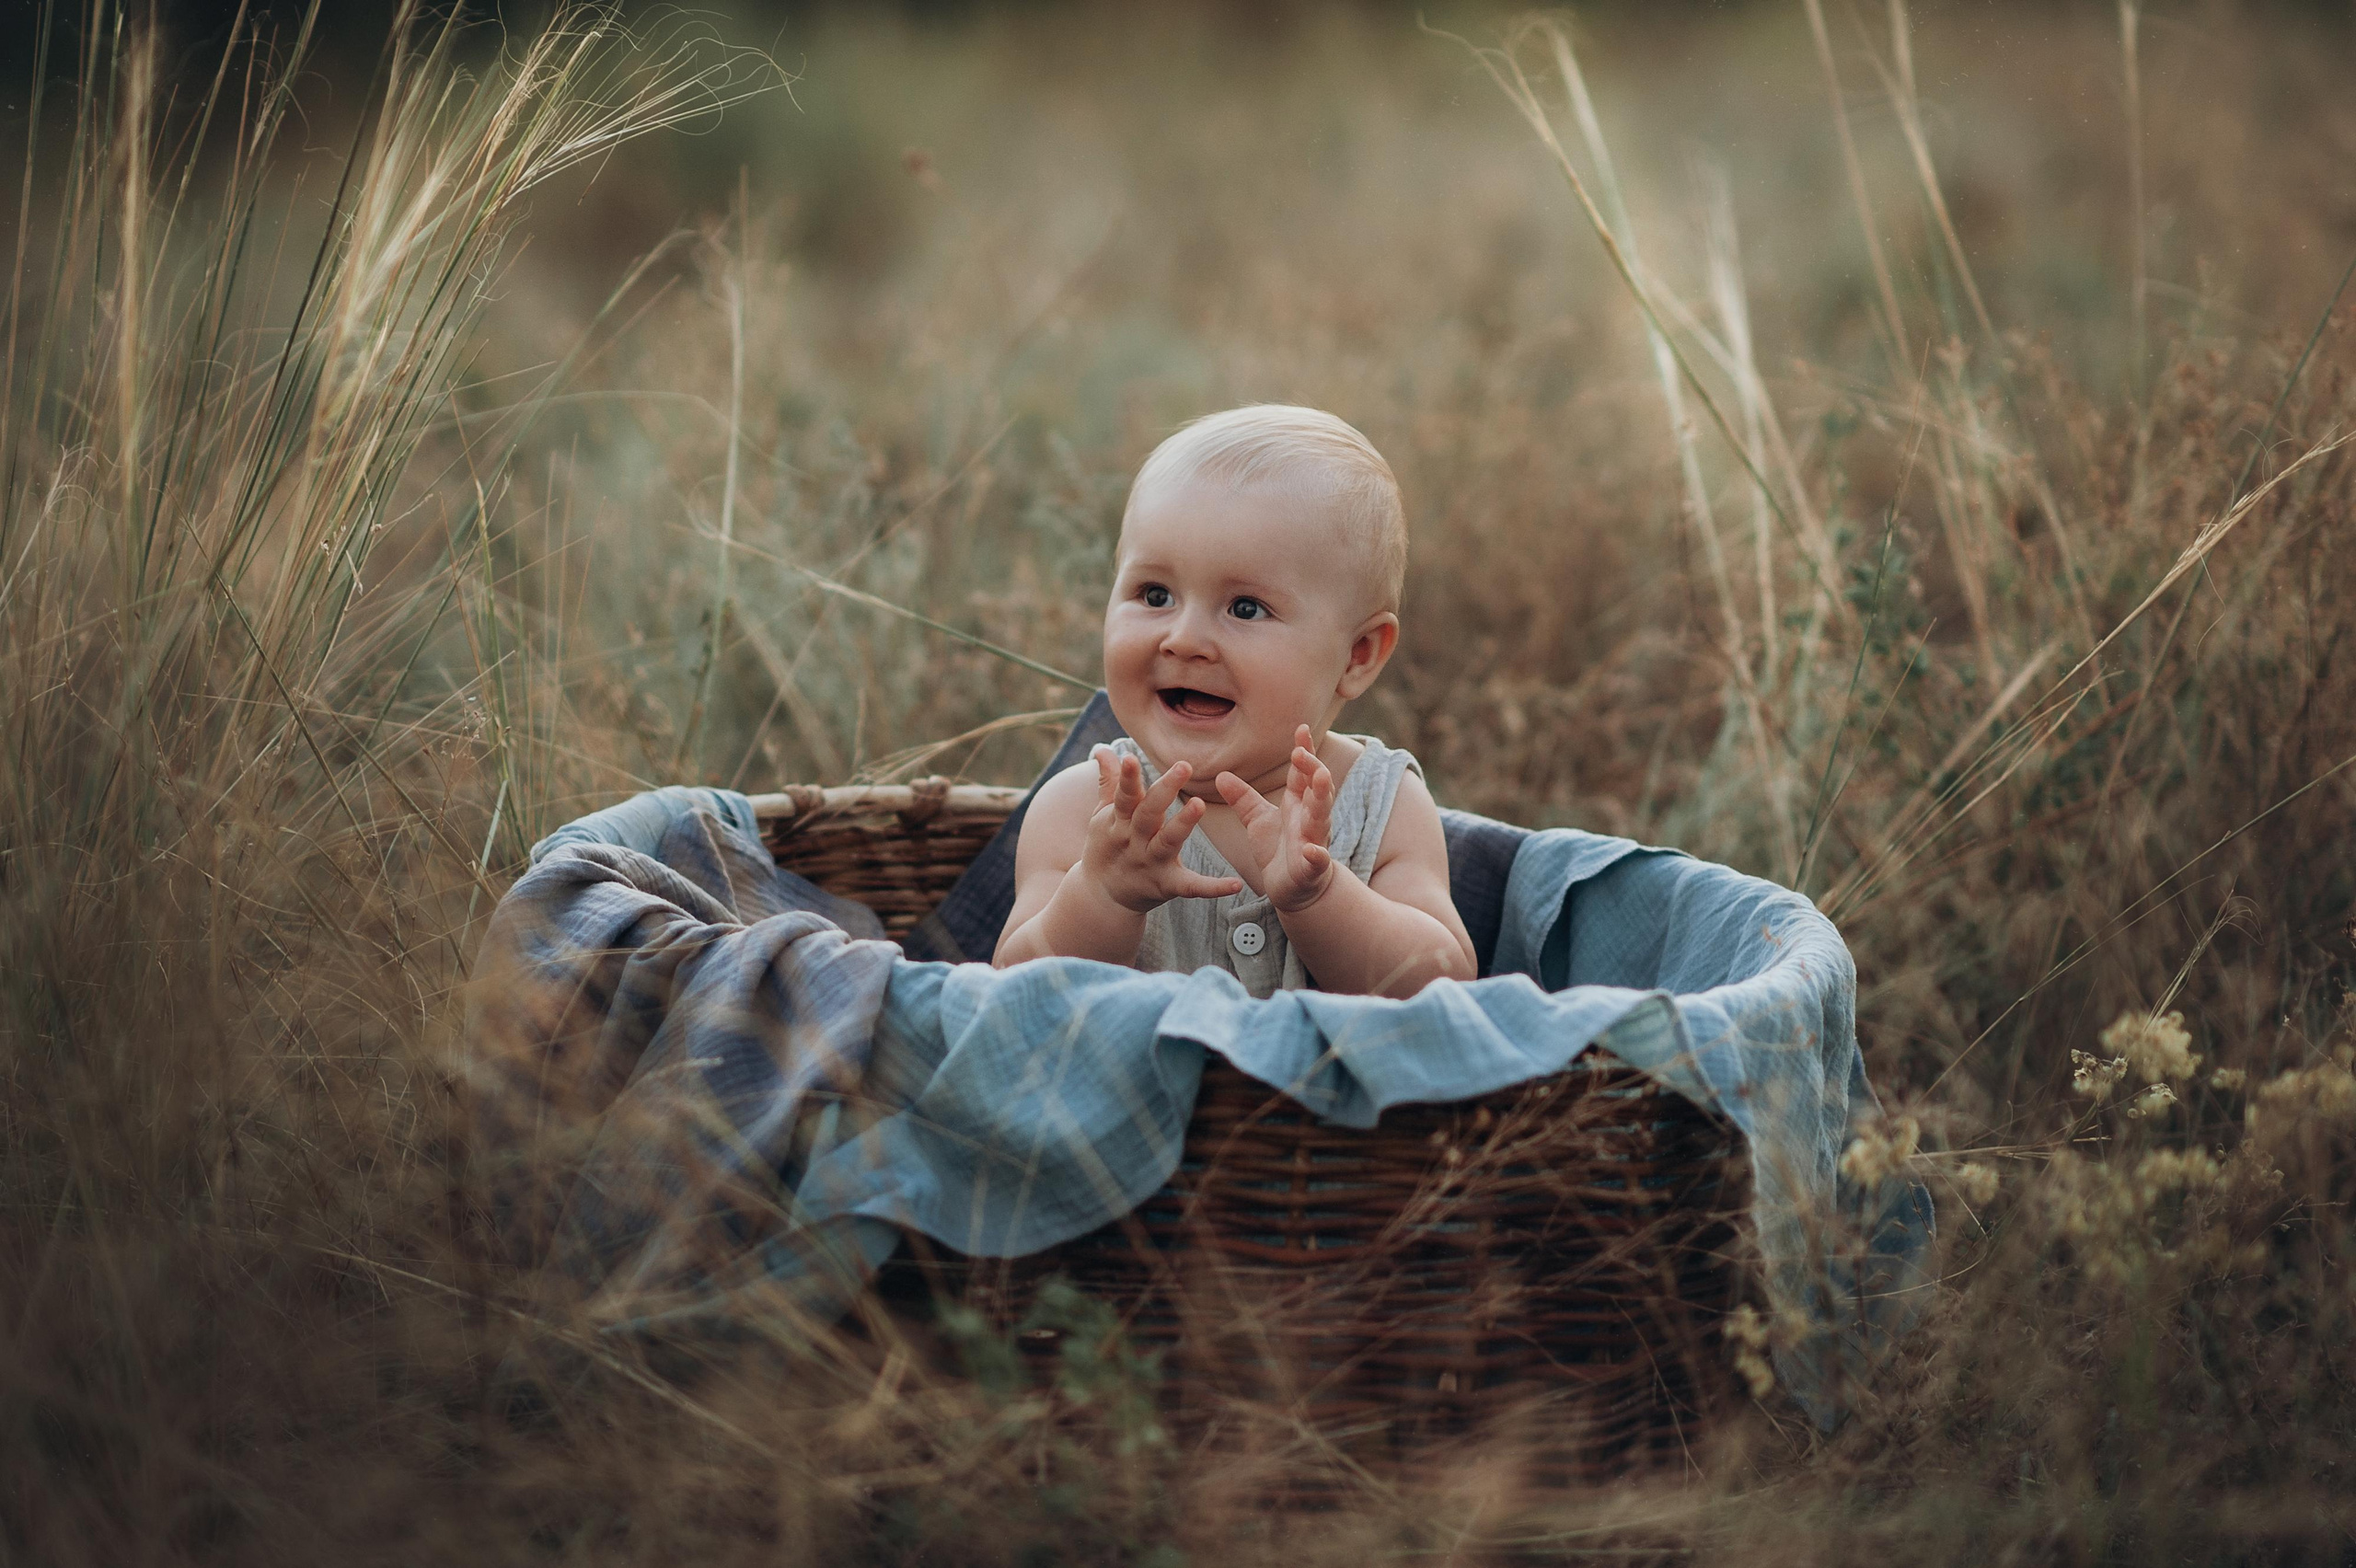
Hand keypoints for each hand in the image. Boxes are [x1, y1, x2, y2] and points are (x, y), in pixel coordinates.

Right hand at [1080, 746, 1244, 913]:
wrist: (1101, 897)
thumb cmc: (1107, 847)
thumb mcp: (1103, 816)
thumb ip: (1110, 782)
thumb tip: (1104, 749)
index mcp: (1120, 821)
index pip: (1125, 796)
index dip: (1127, 778)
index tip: (1131, 758)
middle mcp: (1134, 840)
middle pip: (1148, 814)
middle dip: (1163, 791)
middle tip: (1183, 766)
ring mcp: (1150, 863)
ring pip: (1167, 842)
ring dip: (1183, 824)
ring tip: (1199, 804)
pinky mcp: (1166, 886)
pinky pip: (1191, 887)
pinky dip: (1212, 888)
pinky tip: (1235, 884)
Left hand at [1215, 725, 1336, 914]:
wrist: (1293, 889)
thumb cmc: (1279, 850)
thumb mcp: (1257, 820)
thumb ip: (1242, 798)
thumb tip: (1220, 775)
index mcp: (1298, 804)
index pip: (1303, 773)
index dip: (1304, 751)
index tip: (1302, 728)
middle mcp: (1310, 819)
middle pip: (1316, 789)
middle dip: (1312, 769)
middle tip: (1302, 752)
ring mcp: (1314, 842)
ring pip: (1322, 818)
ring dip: (1322, 799)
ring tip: (1321, 778)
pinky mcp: (1311, 868)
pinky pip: (1317, 860)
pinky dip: (1316, 855)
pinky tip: (1311, 850)